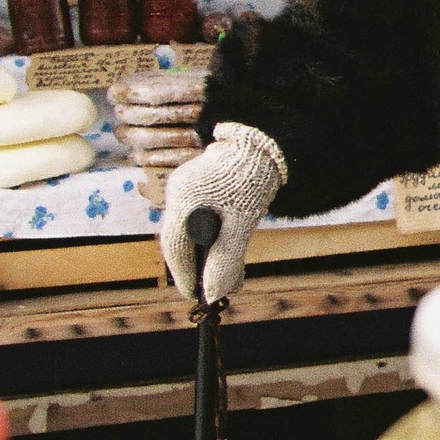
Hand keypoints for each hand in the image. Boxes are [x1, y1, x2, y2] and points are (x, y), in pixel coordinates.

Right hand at [160, 124, 286, 302]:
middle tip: (216, 289)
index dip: (184, 276)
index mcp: (184, 200)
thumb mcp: (242, 225)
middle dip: (197, 267)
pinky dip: (210, 237)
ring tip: (229, 274)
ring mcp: (185, 186)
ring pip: (188, 230)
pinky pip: (195, 218)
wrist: (265, 142)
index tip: (197, 297)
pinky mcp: (196, 184)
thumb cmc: (253, 180)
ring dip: (206, 254)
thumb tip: (212, 294)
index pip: (174, 247)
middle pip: (178, 240)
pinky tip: (227, 248)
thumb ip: (226, 260)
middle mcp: (178, 192)